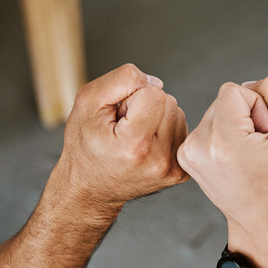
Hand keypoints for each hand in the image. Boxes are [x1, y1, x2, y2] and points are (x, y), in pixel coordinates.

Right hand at [54, 64, 189, 216]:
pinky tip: (146, 145)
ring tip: (133, 136)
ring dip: (156, 118)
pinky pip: (182, 131)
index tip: (118, 117)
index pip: (155, 93)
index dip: (132, 97)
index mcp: (135, 145)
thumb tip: (156, 82)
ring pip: (178, 114)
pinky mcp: (180, 173)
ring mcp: (172, 170)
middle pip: (169, 102)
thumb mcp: (87, 102)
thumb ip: (121, 79)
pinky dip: (165, 131)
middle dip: (146, 107)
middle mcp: (158, 161)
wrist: (90, 188)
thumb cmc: (84, 145)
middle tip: (124, 128)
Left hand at [177, 73, 267, 267]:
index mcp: (223, 140)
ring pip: (217, 111)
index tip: (265, 137)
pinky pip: (210, 126)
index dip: (259, 108)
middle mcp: (198, 146)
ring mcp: (188, 153)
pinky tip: (236, 160)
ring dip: (236, 127)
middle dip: (246, 117)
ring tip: (249, 157)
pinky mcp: (186, 157)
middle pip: (224, 99)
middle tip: (259, 150)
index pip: (235, 89)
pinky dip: (225, 137)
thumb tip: (248, 84)